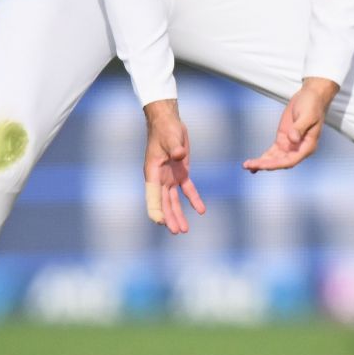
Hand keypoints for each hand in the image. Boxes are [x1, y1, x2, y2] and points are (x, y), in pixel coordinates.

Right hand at [143, 99, 205, 234]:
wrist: (169, 123)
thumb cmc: (166, 129)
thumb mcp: (170, 137)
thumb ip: (175, 147)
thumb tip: (180, 155)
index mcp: (152, 173)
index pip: (152, 197)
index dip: (156, 211)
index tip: (162, 222)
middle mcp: (159, 179)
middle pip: (163, 203)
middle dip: (169, 218)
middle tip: (177, 232)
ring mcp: (169, 177)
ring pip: (173, 201)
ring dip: (178, 215)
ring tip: (184, 230)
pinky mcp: (181, 173)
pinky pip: (187, 190)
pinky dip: (193, 200)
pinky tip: (201, 210)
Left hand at [244, 77, 338, 172]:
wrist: (311, 96)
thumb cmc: (313, 105)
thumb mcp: (308, 115)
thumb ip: (300, 128)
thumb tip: (293, 139)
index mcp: (308, 145)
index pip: (291, 160)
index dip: (277, 164)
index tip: (264, 165)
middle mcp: (298, 148)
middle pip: (281, 162)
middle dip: (266, 165)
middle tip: (251, 165)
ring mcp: (290, 145)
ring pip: (275, 159)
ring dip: (262, 163)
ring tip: (248, 165)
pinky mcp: (283, 140)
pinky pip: (272, 153)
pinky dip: (264, 158)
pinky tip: (255, 164)